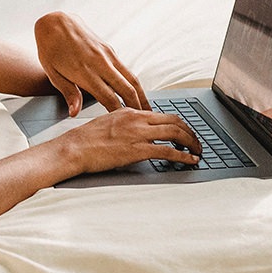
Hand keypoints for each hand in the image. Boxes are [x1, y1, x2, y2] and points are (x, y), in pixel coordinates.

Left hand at [34, 11, 143, 115]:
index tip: (126, 125)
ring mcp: (108, 55)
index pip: (108, 98)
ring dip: (141, 95)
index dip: (119, 113)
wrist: (55, 22)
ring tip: (148, 109)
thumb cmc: (51, 49)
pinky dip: (134, 83)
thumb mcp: (53, 74)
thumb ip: (68, 93)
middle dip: (137, 107)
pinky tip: (137, 91)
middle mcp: (100, 63)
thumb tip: (74, 113)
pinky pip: (126, 69)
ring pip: (131, 78)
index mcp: (85, 72)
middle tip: (146, 121)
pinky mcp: (110, 50)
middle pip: (126, 89)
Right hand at [50, 107, 202, 173]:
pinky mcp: (138, 150)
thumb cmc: (85, 139)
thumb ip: (125, 125)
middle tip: (196, 142)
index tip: (185, 133)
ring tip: (197, 152)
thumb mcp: (108, 122)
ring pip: (176, 133)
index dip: (179, 124)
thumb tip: (136, 133)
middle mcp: (138, 119)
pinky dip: (184, 156)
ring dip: (191, 143)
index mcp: (131, 111)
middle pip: (175, 121)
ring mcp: (139, 134)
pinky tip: (190, 161)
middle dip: (190, 132)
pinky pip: (168, 151)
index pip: (164, 115)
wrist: (74, 148)